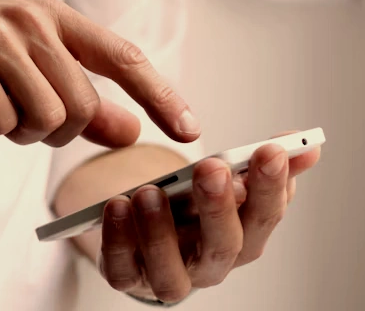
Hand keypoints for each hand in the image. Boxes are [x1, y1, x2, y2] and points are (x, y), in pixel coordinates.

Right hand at [0, 0, 199, 147]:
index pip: (123, 58)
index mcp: (52, 16)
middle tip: (16, 115)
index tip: (188, 130)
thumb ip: (78, 100)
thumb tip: (130, 130)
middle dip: (53, 130)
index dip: (160, 95)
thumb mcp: (21, 73)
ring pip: (46, 119)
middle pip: (82, 106)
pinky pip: (1, 123)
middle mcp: (30, 20)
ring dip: (17, 130)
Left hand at [96, 131, 321, 302]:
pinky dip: (118, 241)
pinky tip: (116, 206)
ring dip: (160, 231)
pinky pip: (122, 270)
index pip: (264, 217)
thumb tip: (306, 145)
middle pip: (223, 246)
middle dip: (219, 207)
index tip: (269, 150)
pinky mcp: (128, 278)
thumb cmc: (189, 210)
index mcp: (241, 239)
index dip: (270, 187)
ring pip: (171, 271)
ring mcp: (168, 276)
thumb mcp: (223, 184)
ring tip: (149, 192)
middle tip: (211, 168)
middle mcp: (209, 265)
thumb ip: (258, 166)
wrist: (144, 235)